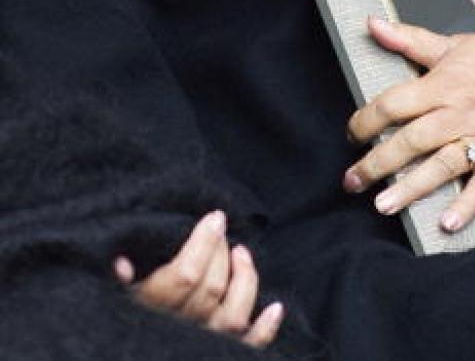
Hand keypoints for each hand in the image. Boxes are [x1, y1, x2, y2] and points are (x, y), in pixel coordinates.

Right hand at [114, 210, 283, 348]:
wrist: (118, 352)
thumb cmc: (117, 323)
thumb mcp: (109, 300)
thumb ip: (116, 282)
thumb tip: (122, 263)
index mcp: (150, 311)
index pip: (185, 274)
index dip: (204, 243)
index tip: (215, 217)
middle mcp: (180, 331)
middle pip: (211, 287)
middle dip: (221, 251)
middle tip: (221, 230)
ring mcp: (202, 347)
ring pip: (233, 315)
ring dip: (244, 279)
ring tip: (242, 254)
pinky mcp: (218, 358)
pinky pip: (248, 347)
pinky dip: (265, 330)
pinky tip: (276, 308)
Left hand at [344, 4, 474, 233]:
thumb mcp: (454, 44)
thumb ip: (410, 39)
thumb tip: (371, 23)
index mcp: (443, 85)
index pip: (394, 104)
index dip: (367, 119)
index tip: (351, 134)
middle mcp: (460, 115)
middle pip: (411, 140)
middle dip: (377, 163)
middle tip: (350, 181)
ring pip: (441, 167)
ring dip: (411, 188)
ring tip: (382, 206)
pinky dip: (468, 205)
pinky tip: (448, 222)